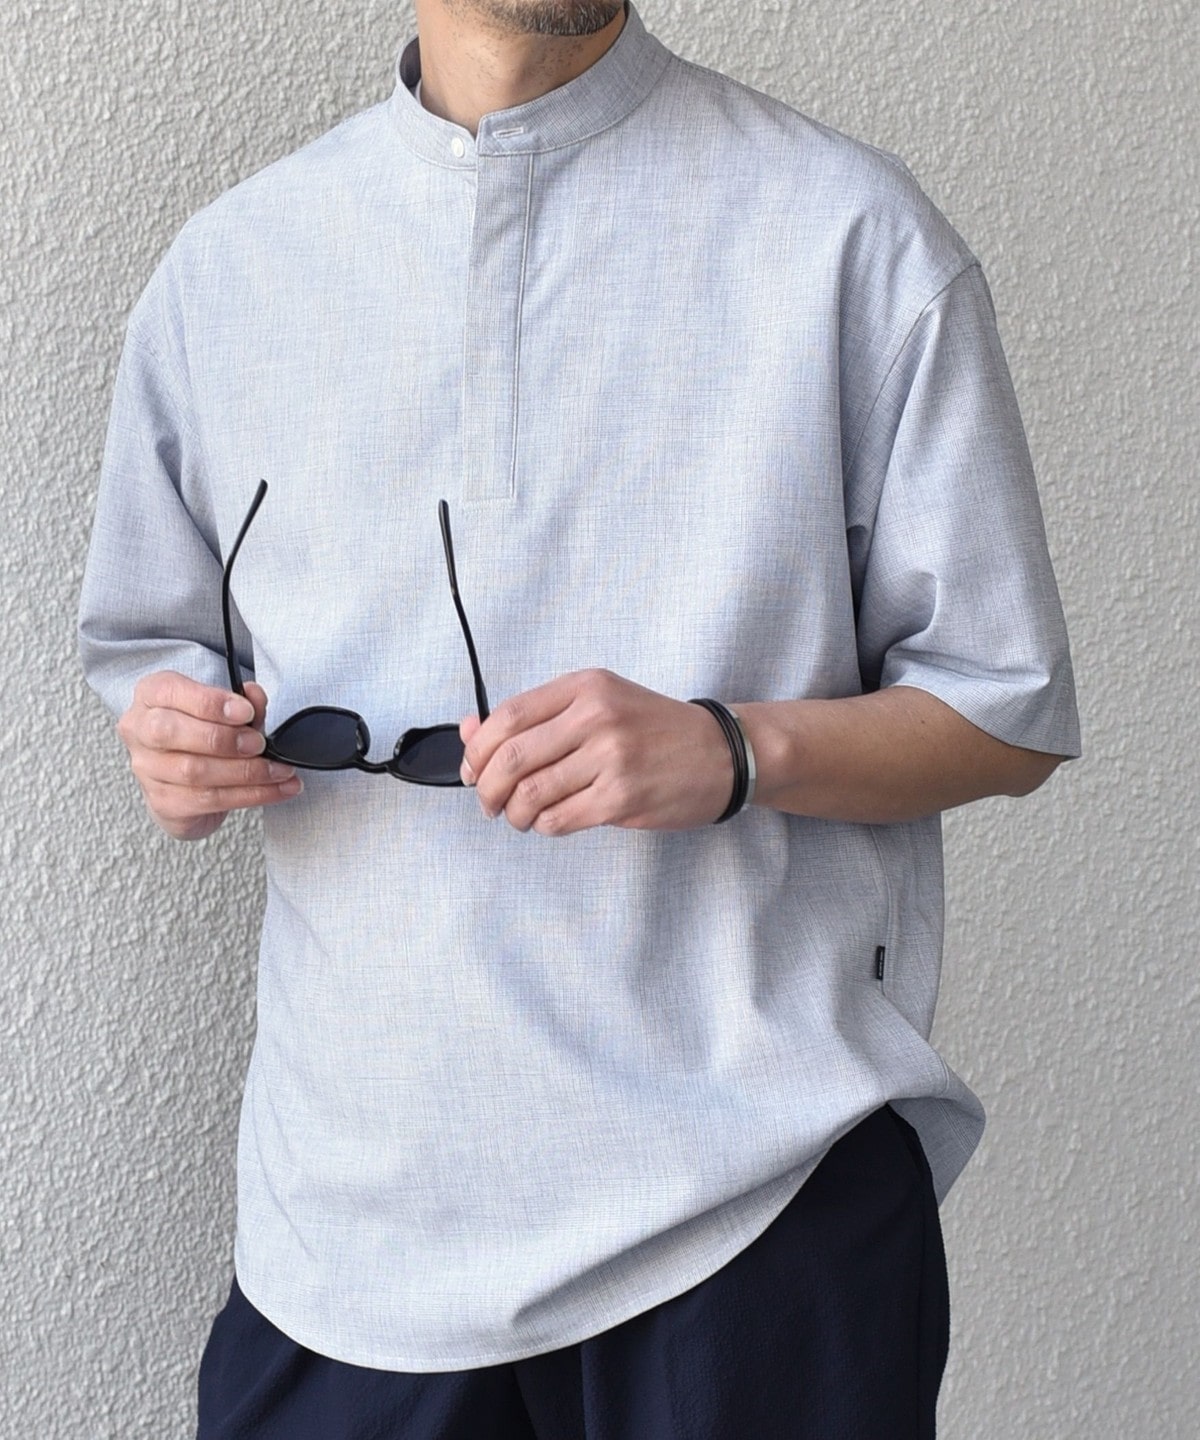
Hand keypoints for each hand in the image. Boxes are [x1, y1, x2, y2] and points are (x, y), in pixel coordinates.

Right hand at [116, 671, 302, 840]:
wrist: (187, 782)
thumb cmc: (203, 734)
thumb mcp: (224, 709)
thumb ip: (242, 702)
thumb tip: (254, 696)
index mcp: (152, 695)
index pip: (170, 691)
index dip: (211, 702)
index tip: (246, 712)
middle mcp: (140, 730)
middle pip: (171, 732)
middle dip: (224, 739)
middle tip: (259, 744)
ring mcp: (147, 769)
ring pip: (193, 771)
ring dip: (246, 772)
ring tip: (280, 771)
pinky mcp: (163, 802)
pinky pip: (208, 800)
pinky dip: (250, 795)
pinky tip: (275, 790)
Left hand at [459, 669, 733, 835]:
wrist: (723, 753)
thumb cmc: (655, 730)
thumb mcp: (599, 704)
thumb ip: (536, 717)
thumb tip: (468, 731)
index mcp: (585, 687)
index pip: (507, 716)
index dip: (478, 750)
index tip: (472, 770)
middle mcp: (596, 717)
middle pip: (511, 758)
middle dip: (486, 789)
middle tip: (487, 803)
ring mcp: (611, 758)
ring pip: (531, 795)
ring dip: (514, 814)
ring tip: (521, 817)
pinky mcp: (622, 798)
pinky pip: (558, 819)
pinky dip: (544, 826)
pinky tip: (551, 821)